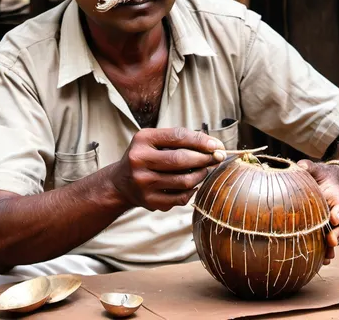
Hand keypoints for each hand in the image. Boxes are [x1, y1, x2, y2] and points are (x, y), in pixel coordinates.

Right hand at [110, 127, 224, 211]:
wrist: (121, 183)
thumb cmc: (146, 156)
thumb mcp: (154, 140)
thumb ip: (180, 140)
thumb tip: (214, 146)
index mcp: (142, 140)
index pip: (177, 137)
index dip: (200, 140)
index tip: (217, 145)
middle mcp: (139, 160)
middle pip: (181, 159)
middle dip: (204, 158)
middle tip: (218, 157)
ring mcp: (143, 183)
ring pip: (184, 181)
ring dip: (201, 175)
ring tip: (206, 170)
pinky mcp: (149, 201)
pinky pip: (180, 198)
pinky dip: (192, 190)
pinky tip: (194, 184)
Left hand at [297, 159, 338, 264]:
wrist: (323, 184)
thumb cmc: (318, 175)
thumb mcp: (314, 168)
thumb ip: (308, 166)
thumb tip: (299, 166)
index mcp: (337, 198)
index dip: (338, 212)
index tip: (333, 218)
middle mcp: (338, 213)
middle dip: (338, 233)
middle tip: (331, 240)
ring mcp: (333, 224)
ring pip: (337, 237)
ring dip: (332, 247)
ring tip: (327, 257)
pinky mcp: (325, 230)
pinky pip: (328, 243)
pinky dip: (326, 252)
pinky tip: (322, 262)